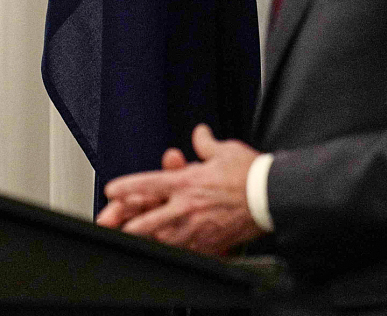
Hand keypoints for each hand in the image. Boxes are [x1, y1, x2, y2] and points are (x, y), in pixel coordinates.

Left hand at [96, 123, 263, 254]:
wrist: (275, 196)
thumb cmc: (251, 174)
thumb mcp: (224, 150)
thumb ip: (206, 143)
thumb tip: (200, 133)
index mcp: (186, 182)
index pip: (148, 183)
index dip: (126, 187)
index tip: (110, 190)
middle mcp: (188, 206)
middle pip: (149, 220)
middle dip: (129, 226)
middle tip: (113, 228)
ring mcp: (198, 227)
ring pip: (165, 239)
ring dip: (150, 240)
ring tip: (137, 242)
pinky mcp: (213, 242)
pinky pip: (189, 250)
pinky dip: (177, 251)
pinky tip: (170, 252)